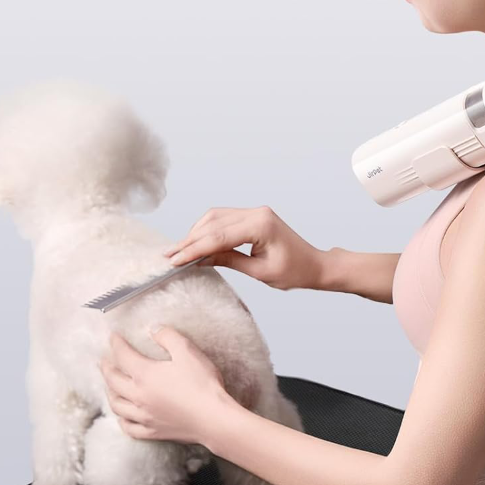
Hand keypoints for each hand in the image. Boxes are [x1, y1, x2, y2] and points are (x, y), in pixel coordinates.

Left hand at [99, 327, 230, 445]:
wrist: (214, 419)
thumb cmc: (202, 384)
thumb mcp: (187, 351)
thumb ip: (168, 337)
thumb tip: (154, 330)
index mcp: (145, 375)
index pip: (123, 356)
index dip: (116, 345)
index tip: (113, 337)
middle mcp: (139, 396)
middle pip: (113, 381)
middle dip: (106, 368)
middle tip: (104, 361)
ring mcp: (145, 416)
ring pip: (117, 406)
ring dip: (110, 393)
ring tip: (110, 386)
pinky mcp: (153, 432)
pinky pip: (129, 428)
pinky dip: (122, 420)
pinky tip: (123, 417)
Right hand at [162, 205, 325, 290]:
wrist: (314, 265)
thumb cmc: (294, 272)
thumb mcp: (259, 272)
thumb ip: (229, 261)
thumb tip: (200, 259)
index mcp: (261, 225)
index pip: (218, 236)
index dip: (194, 249)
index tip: (175, 260)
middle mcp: (257, 212)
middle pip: (213, 223)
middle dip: (190, 240)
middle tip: (170, 255)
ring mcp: (255, 211)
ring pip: (215, 217)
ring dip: (196, 233)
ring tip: (179, 250)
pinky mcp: (252, 216)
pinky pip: (223, 218)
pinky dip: (207, 230)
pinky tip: (197, 242)